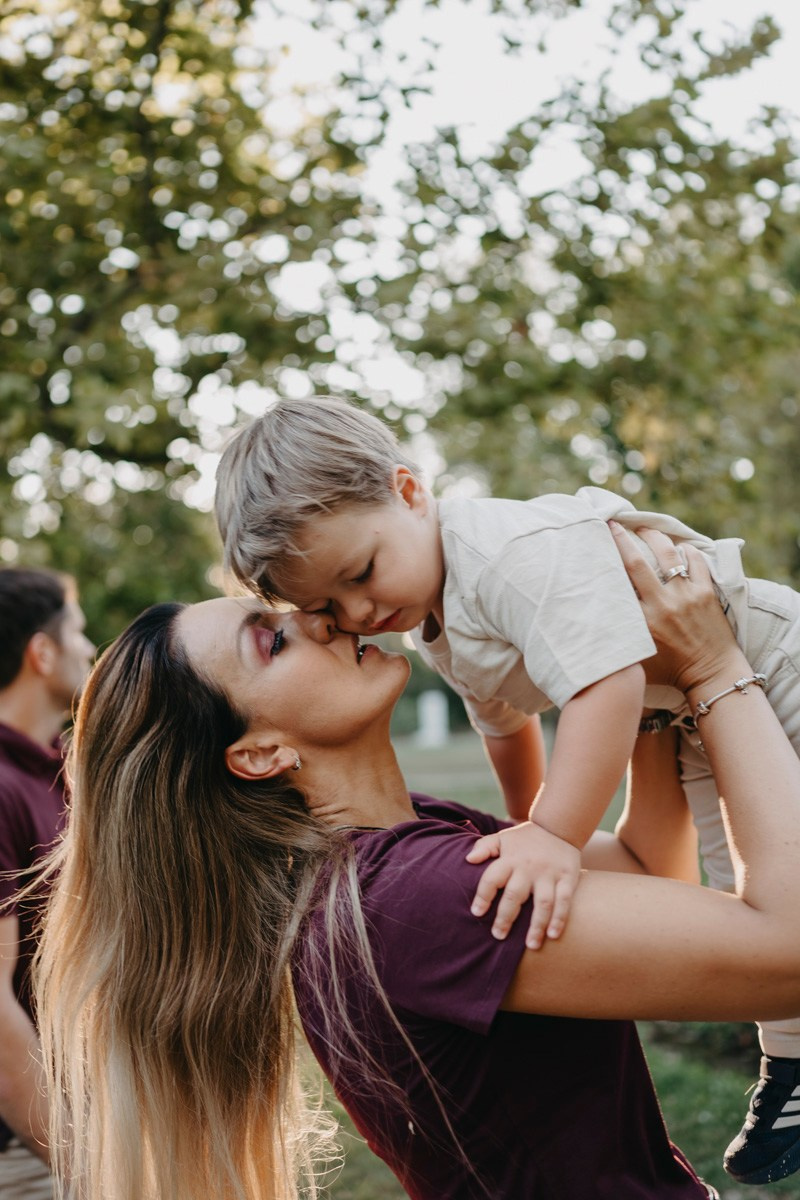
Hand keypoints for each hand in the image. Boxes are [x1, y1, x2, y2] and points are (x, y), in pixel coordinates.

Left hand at [466, 822, 581, 949]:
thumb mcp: (503, 838)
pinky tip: (553, 935)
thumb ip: (485, 847)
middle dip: (505, 917)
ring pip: (542, 903)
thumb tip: (468, 860)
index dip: (483, 896)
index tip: (477, 913)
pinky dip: (560, 919)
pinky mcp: (568, 878)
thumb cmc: (526, 838)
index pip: (492, 878)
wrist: (560, 826)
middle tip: (498, 936)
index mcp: (510, 859)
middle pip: (515, 896)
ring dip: (536, 925)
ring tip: (530, 945)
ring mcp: (549, 874)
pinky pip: (564, 901)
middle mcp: (529, 868)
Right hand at [609, 521, 740, 694]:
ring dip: (654, 537)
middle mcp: (662, 604)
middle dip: (623, 538)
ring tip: (644, 529)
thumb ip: (617, 643)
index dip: (605, 562)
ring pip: (668, 554)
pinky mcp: (706, 593)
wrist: (712, 676)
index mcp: (642, 622)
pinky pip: (696, 561)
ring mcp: (686, 596)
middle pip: (637, 562)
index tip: (595, 545)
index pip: (619, 584)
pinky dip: (686, 551)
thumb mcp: (636, 662)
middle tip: (613, 523)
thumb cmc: (671, 672)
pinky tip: (678, 548)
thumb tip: (590, 631)